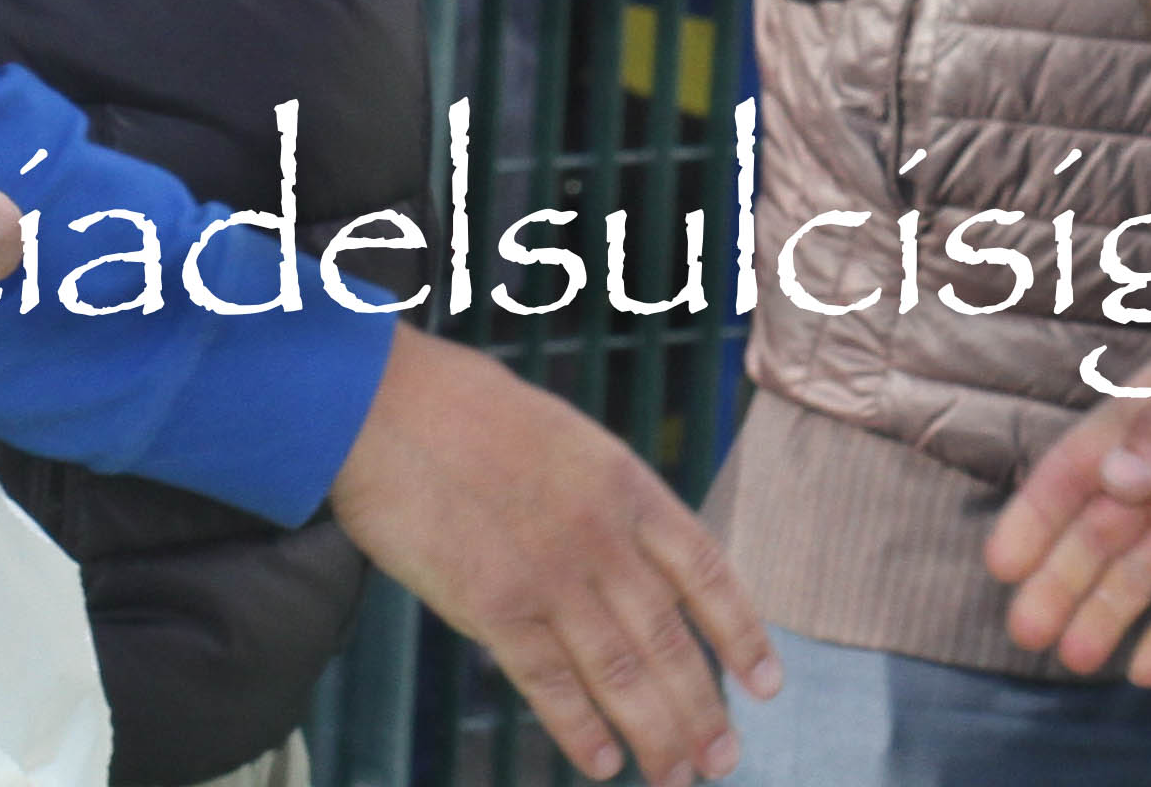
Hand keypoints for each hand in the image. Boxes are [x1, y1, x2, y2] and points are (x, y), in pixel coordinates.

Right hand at [331, 330, 775, 782]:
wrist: (384, 401)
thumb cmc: (464, 410)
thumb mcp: (566, 438)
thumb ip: (607, 500)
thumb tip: (636, 563)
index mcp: (625, 484)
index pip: (705, 570)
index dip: (742, 633)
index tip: (766, 684)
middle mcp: (600, 535)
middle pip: (670, 639)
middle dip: (703, 709)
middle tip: (723, 760)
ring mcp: (549, 573)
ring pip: (622, 673)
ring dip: (656, 735)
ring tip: (677, 777)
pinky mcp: (491, 605)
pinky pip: (550, 682)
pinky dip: (581, 729)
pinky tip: (602, 763)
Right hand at [985, 311, 1150, 686]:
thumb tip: (1112, 476)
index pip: (1080, 469)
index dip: (1039, 515)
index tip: (1004, 563)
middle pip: (1102, 533)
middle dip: (1061, 580)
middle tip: (1025, 631)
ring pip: (1142, 575)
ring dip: (1106, 614)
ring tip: (1075, 658)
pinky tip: (1145, 671)